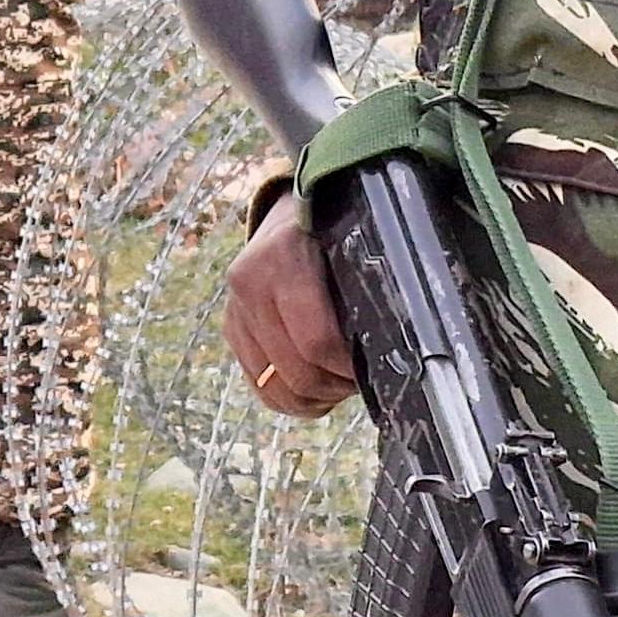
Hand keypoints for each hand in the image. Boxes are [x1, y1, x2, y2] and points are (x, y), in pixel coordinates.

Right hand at [222, 191, 358, 416]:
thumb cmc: (332, 234)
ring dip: (314, 399)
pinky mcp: (230, 328)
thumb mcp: (351, 247)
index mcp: (283, 258)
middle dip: (335, 387)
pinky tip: (316, 391)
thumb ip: (364, 289)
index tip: (374, 371)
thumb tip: (386, 351)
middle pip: (296, 372)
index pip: (316, 341)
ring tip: (340, 387)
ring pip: (275, 388)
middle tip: (360, 382)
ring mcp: (234, 308)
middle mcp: (249, 283)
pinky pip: (259, 386)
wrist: (288, 217)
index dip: (348, 368)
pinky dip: (291, 399)